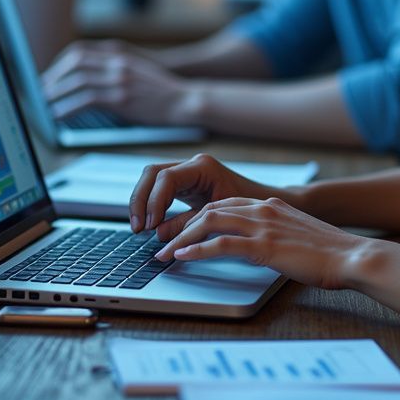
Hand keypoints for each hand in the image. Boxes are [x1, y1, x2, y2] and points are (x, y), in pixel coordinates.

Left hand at [41, 41, 191, 124]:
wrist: (186, 100)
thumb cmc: (164, 91)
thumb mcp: (138, 71)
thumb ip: (116, 70)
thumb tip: (90, 84)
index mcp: (119, 54)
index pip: (79, 52)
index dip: (60, 65)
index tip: (50, 77)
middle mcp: (117, 62)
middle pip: (74, 63)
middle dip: (53, 77)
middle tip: (41, 92)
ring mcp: (119, 78)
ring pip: (77, 81)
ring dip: (56, 94)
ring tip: (45, 106)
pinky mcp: (122, 97)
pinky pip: (86, 100)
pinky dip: (68, 108)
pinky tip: (59, 116)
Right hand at [129, 153, 274, 234]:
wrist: (261, 201)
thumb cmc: (247, 208)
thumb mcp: (217, 217)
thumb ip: (187, 223)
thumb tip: (159, 234)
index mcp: (203, 167)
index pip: (167, 178)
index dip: (154, 201)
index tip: (151, 225)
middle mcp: (192, 164)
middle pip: (152, 173)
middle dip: (141, 199)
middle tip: (138, 227)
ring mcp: (187, 171)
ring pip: (151, 178)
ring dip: (142, 201)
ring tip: (140, 227)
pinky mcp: (184, 182)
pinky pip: (158, 187)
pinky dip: (150, 203)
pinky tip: (149, 223)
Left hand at [155, 195, 374, 290]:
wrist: (352, 256)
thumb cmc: (330, 253)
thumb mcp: (297, 237)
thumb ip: (276, 236)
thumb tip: (262, 250)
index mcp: (270, 206)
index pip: (224, 205)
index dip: (198, 218)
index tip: (181, 232)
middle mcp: (263, 210)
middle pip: (211, 211)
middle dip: (182, 226)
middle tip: (163, 243)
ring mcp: (263, 226)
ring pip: (209, 223)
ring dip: (181, 238)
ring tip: (164, 254)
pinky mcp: (264, 246)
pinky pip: (221, 244)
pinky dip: (196, 250)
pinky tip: (182, 258)